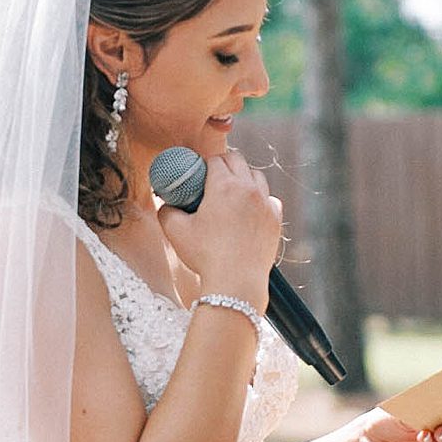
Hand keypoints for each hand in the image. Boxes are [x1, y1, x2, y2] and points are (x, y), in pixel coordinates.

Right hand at [158, 152, 281, 308]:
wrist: (236, 282)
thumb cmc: (205, 256)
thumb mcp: (175, 231)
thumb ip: (166, 211)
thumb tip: (165, 203)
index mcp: (224, 186)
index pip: (215, 159)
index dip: (205, 164)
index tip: (199, 173)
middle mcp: (248, 188)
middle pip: (237, 160)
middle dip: (224, 164)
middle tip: (213, 178)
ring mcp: (265, 203)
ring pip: (257, 176)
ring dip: (244, 178)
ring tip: (232, 192)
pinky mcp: (276, 220)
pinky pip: (270, 199)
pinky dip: (261, 199)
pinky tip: (251, 209)